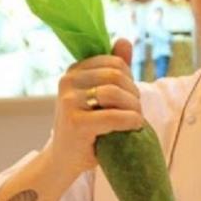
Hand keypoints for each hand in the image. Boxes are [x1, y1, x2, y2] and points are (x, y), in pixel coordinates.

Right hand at [48, 39, 142, 177]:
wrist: (64, 159)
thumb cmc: (86, 128)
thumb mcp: (98, 96)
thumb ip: (112, 70)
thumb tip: (125, 41)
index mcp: (73, 71)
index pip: (114, 63)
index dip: (130, 78)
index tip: (130, 97)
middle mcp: (68, 82)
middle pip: (116, 76)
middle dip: (134, 94)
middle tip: (135, 111)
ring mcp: (69, 101)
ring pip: (115, 93)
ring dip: (134, 107)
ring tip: (135, 119)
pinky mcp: (76, 122)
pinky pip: (113, 116)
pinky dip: (130, 120)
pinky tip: (135, 127)